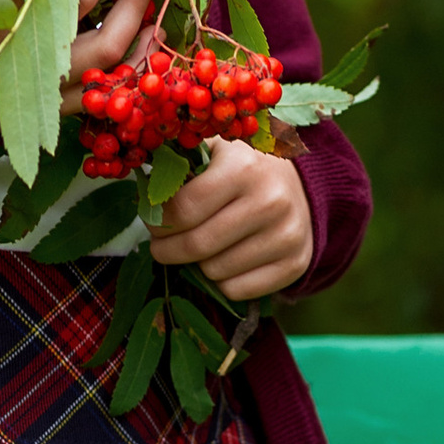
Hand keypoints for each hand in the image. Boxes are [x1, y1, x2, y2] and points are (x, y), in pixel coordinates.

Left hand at [145, 141, 313, 299]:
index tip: (153, 222)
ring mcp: (286, 235)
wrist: (301, 186)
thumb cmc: (243, 168)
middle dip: (167, 249)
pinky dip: (221, 282)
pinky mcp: (296, 263)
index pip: (183, 210)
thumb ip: (178, 166)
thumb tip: (142, 194)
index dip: (158, 222)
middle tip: (161, 245)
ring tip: (199, 247)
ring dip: (197, 265)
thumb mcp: (213, 151)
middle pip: (196, 245)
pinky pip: (237, 291)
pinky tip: (223, 261)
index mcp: (243, 167)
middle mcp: (270, 200)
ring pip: (214, 272)